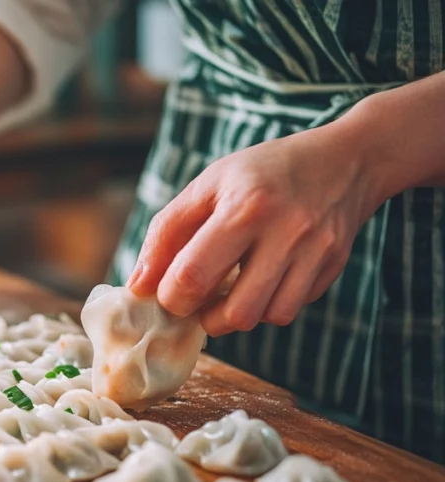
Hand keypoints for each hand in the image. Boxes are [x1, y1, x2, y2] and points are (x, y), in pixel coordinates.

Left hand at [126, 122, 383, 335]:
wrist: (345, 160)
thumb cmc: (262, 173)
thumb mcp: (208, 185)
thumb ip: (166, 233)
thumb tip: (138, 286)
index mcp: (245, 207)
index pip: (193, 276)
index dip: (171, 297)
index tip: (167, 292)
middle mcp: (286, 232)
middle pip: (235, 312)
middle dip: (204, 317)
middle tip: (195, 300)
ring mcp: (315, 253)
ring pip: (266, 318)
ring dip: (236, 315)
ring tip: (226, 291)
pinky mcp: (332, 268)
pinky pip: (290, 309)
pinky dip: (267, 306)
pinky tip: (259, 282)